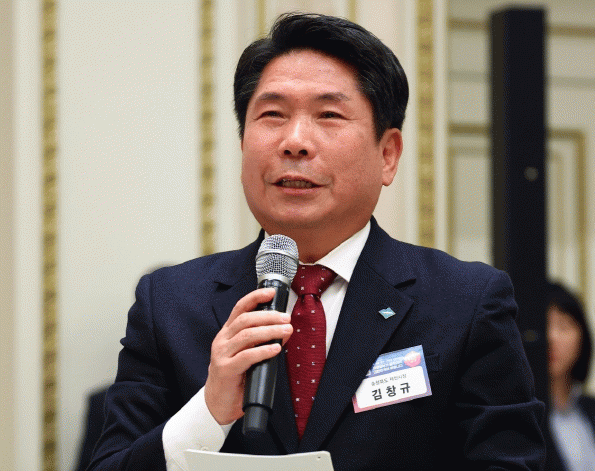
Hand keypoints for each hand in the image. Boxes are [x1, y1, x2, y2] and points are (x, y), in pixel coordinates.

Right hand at [204, 288, 292, 424]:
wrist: (218, 403)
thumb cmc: (235, 377)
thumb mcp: (248, 354)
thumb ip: (262, 341)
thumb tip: (284, 329)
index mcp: (227, 333)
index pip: (240, 308)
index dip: (255, 297)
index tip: (271, 292)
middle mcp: (222, 340)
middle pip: (246, 320)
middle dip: (269, 316)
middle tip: (286, 318)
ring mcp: (222, 354)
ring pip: (247, 335)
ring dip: (270, 331)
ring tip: (286, 330)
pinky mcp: (225, 370)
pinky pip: (247, 356)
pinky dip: (263, 351)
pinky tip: (276, 349)